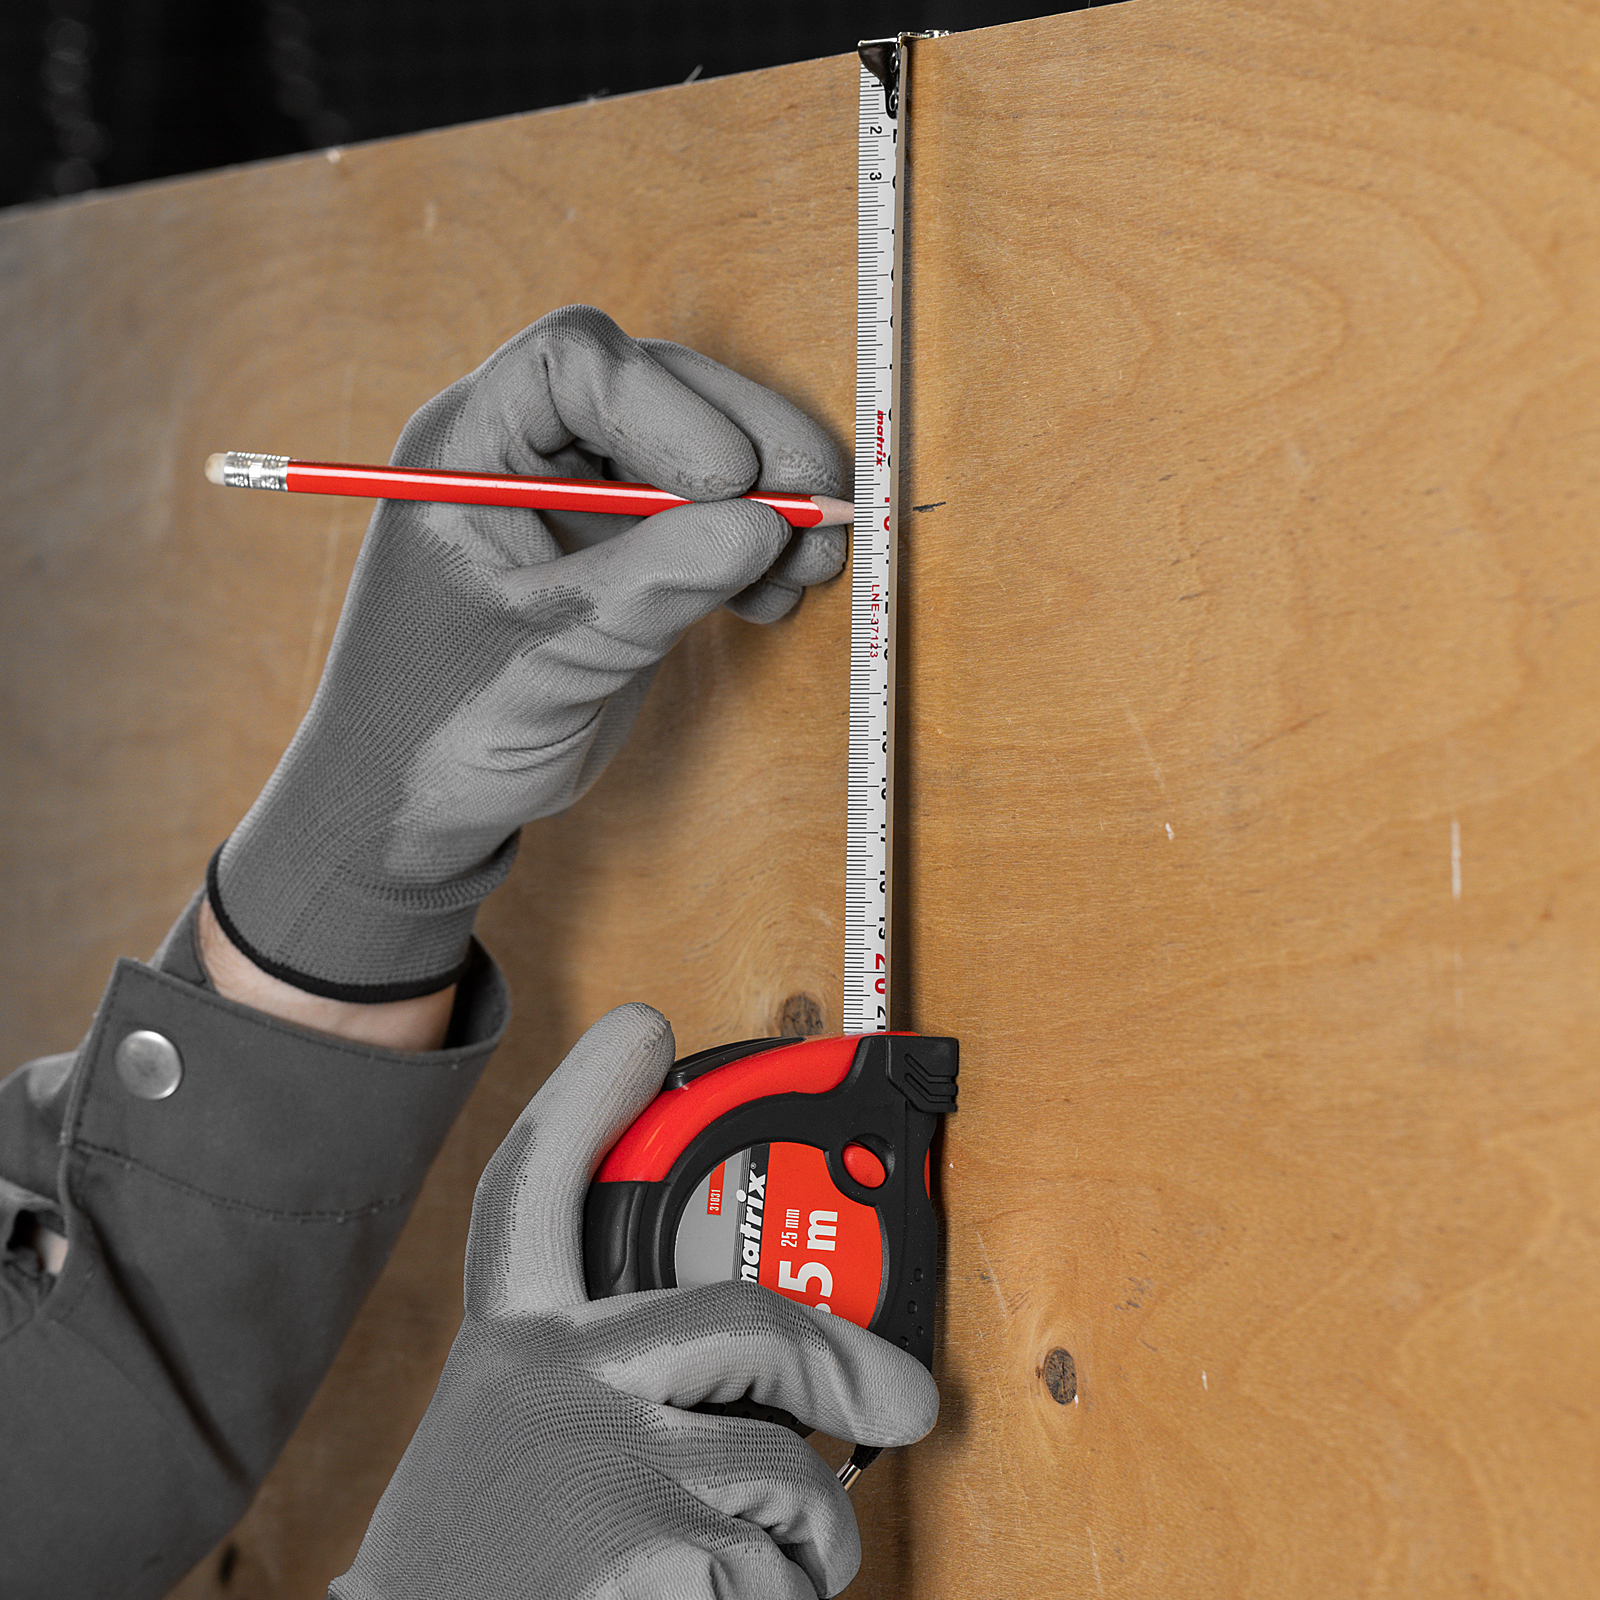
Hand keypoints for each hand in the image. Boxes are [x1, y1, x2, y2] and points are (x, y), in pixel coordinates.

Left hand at [212, 307, 845, 1001]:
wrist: (417, 809)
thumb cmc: (434, 728)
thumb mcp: (542, 656)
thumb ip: (647, 586)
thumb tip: (764, 526)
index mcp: (471, 448)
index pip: (576, 364)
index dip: (664, 405)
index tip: (727, 480)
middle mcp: (530, 456)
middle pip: (658, 392)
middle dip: (748, 442)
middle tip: (819, 503)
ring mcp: (585, 505)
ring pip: (699, 454)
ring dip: (770, 499)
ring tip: (816, 560)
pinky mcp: (628, 559)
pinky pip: (709, 525)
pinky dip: (756, 552)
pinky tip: (779, 598)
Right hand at [331, 1005, 937, 1599]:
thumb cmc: (477, 1581)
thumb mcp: (502, 1453)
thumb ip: (592, 1391)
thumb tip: (745, 1389)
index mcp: (510, 1353)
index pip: (535, 1190)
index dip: (589, 1098)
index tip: (639, 1029)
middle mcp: (555, 1382)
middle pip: (742, 1318)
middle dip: (841, 1361)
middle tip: (901, 1396)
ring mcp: (610, 1461)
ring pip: (785, 1476)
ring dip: (801, 1539)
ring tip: (743, 1576)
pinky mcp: (658, 1555)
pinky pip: (783, 1575)